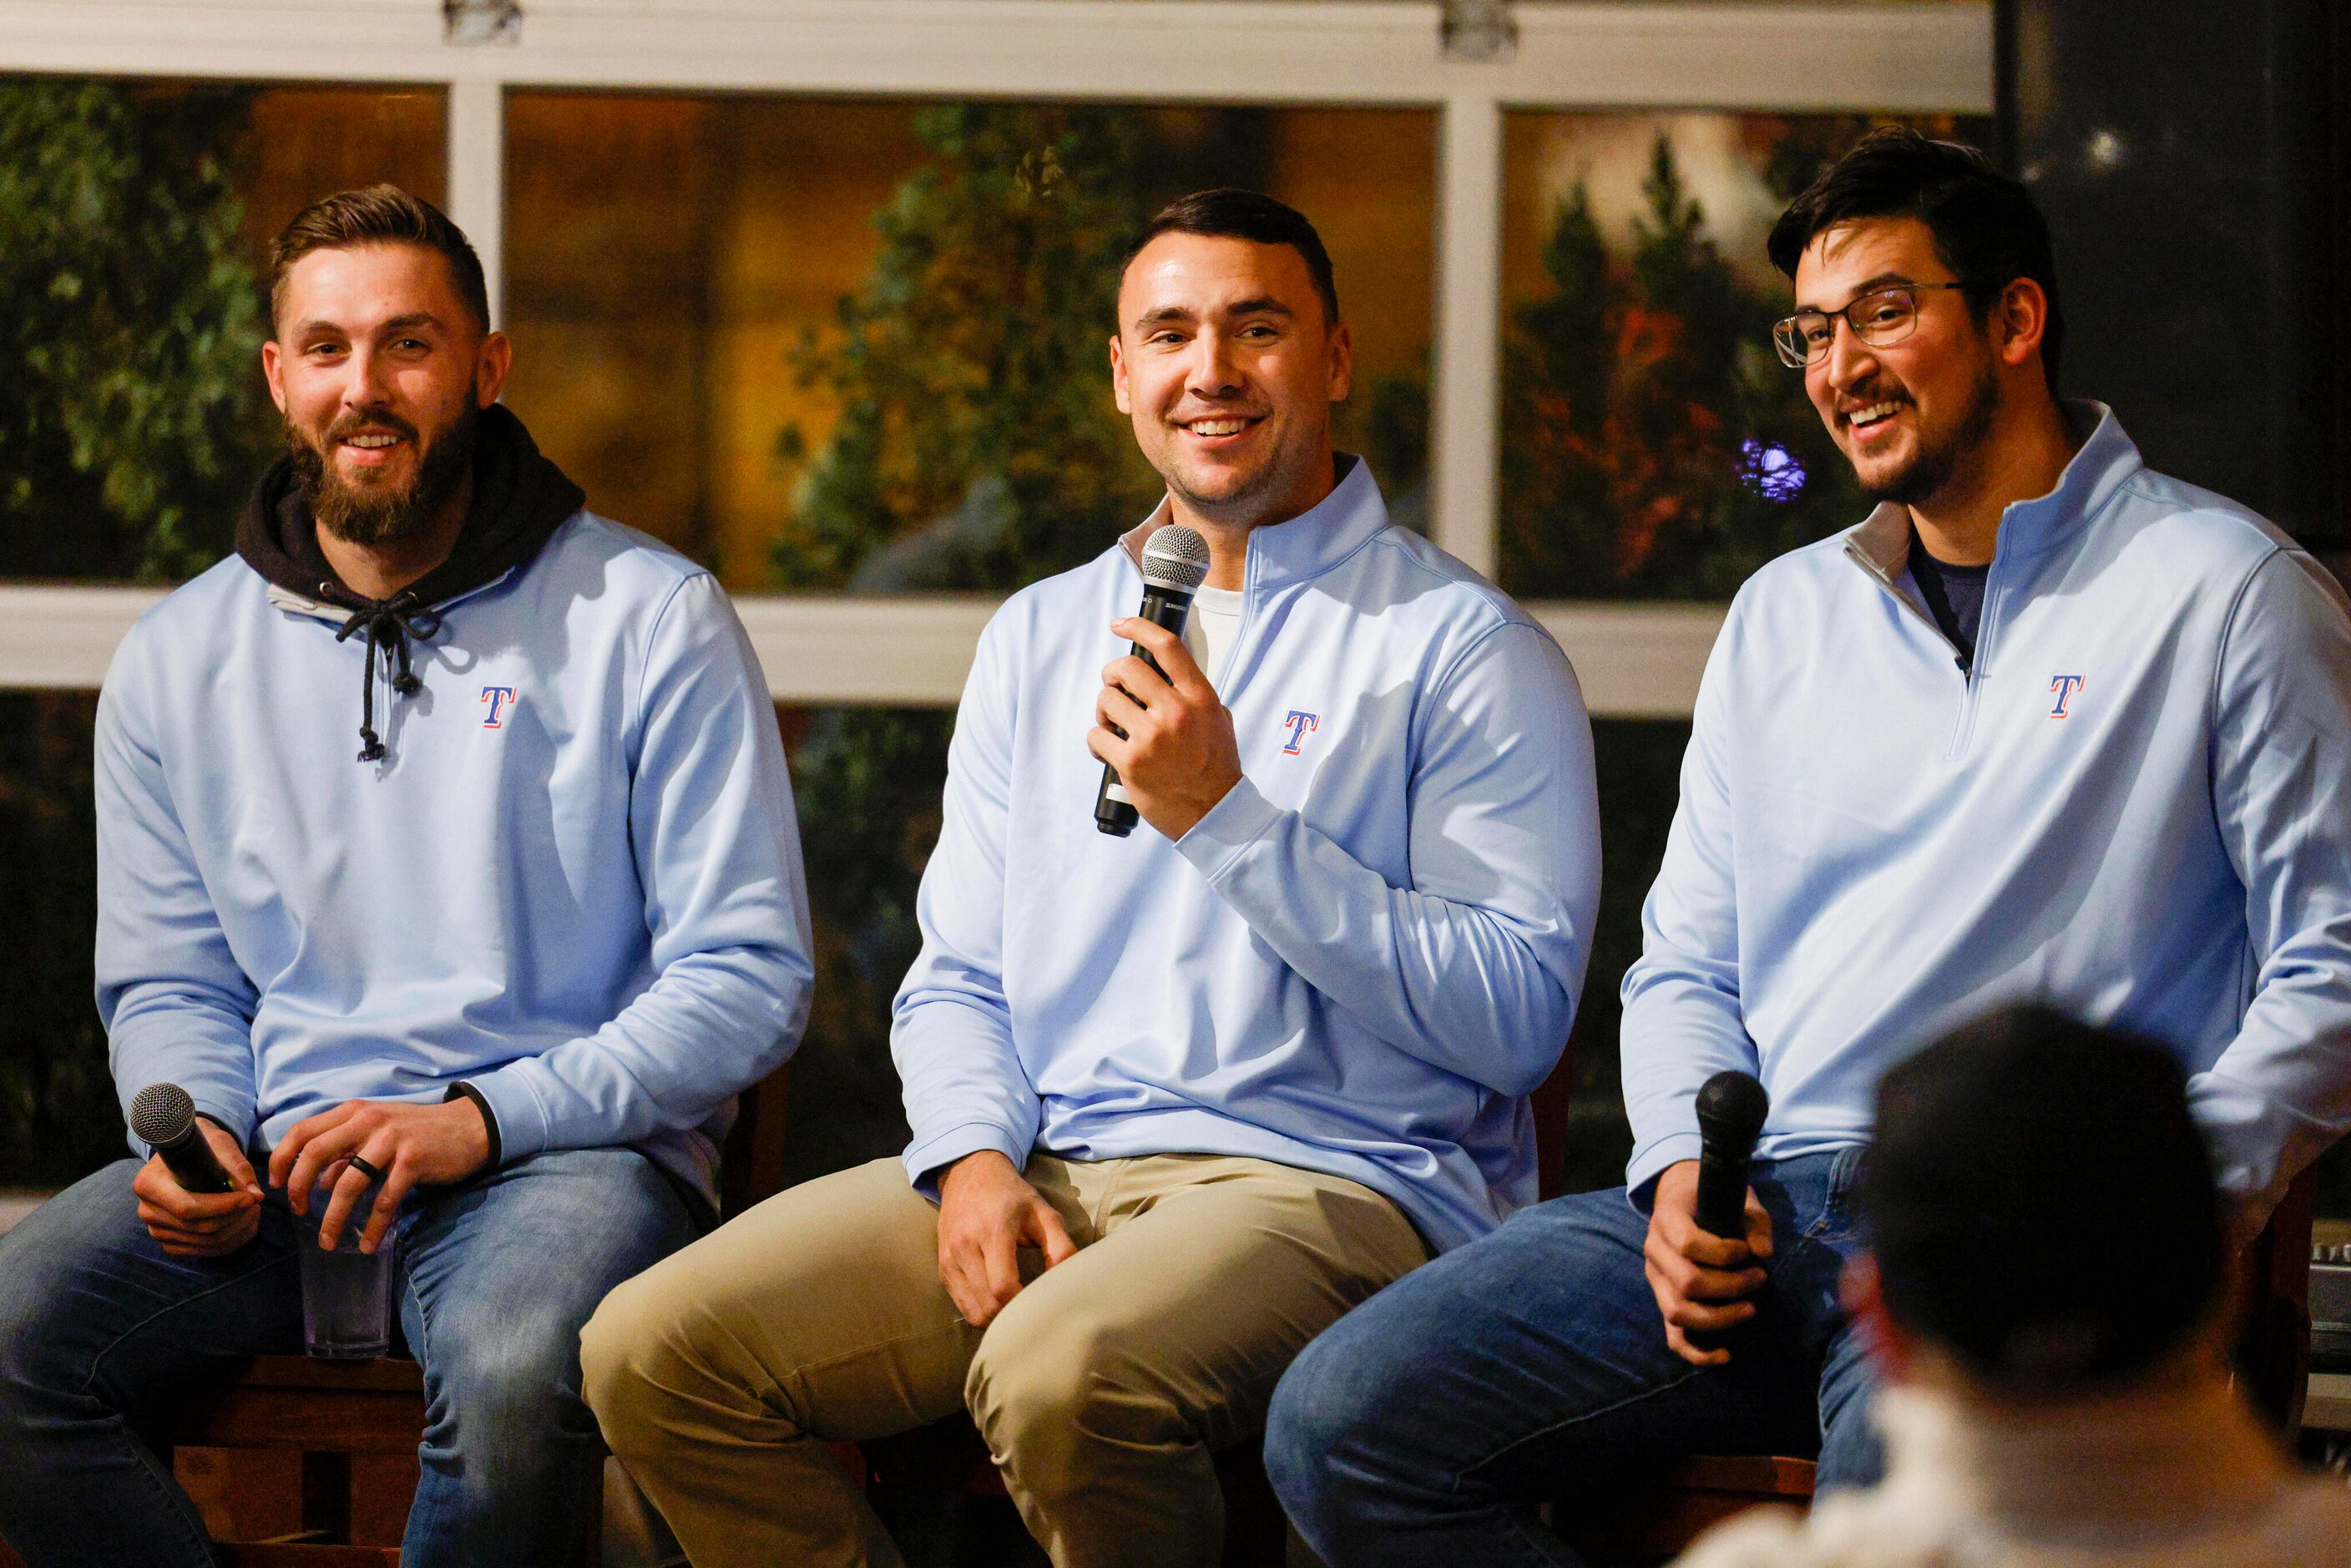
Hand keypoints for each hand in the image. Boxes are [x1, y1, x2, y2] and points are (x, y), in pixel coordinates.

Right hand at [132, 1117, 264, 1257]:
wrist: (185, 1154)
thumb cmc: (202, 1145)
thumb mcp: (220, 1145)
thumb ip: (238, 1169)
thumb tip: (256, 1196)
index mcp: (149, 1183)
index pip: (188, 1207)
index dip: (223, 1207)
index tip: (249, 1198)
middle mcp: (147, 1210)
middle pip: (199, 1227)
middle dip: (235, 1218)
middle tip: (256, 1202)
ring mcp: (156, 1229)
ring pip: (205, 1242)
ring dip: (237, 1229)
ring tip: (253, 1210)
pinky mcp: (169, 1241)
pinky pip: (202, 1250)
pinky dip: (230, 1241)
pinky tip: (244, 1224)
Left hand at [269, 1097, 492, 1254]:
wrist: (468, 1127)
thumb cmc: (418, 1131)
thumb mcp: (378, 1132)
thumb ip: (347, 1151)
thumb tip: (320, 1182)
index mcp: (354, 1111)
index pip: (303, 1131)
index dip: (281, 1159)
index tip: (275, 1185)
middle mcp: (368, 1120)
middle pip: (315, 1153)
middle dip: (298, 1188)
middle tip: (298, 1212)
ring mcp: (391, 1139)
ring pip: (347, 1183)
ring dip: (333, 1218)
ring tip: (327, 1241)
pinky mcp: (413, 1160)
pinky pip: (384, 1199)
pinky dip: (373, 1226)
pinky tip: (367, 1243)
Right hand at [935, 1150, 1075, 1327]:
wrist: (970, 1174)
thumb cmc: (1012, 1195)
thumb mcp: (1043, 1212)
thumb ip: (1060, 1246)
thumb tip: (1063, 1283)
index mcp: (992, 1230)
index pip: (1003, 1286)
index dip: (1023, 1303)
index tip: (1040, 1300)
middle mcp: (964, 1246)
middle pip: (987, 1305)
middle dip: (1012, 1315)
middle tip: (1031, 1307)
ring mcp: (949, 1258)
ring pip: (973, 1312)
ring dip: (996, 1317)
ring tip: (1015, 1306)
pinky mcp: (943, 1267)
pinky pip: (961, 1305)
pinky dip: (981, 1310)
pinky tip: (997, 1298)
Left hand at [1088, 616, 1242, 840]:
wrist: (1214, 812)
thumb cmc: (1216, 766)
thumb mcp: (1218, 719)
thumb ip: (1194, 693)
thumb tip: (1168, 670)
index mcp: (1199, 697)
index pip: (1167, 646)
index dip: (1138, 627)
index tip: (1120, 624)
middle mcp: (1175, 712)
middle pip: (1126, 668)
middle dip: (1112, 674)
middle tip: (1114, 686)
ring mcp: (1152, 737)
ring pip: (1107, 700)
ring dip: (1104, 710)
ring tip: (1114, 724)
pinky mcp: (1131, 761)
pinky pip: (1097, 735)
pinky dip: (1098, 740)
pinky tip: (1108, 749)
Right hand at [1644, 1158, 1772, 1366]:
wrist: (1683, 1199)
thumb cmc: (1713, 1198)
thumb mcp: (1738, 1199)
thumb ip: (1754, 1221)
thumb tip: (1763, 1252)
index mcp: (1666, 1219)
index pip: (1688, 1243)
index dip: (1724, 1253)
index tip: (1748, 1251)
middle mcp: (1654, 1251)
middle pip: (1686, 1283)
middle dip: (1731, 1286)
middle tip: (1761, 1277)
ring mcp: (1655, 1280)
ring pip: (1677, 1312)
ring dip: (1719, 1317)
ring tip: (1751, 1308)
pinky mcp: (1664, 1301)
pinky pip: (1673, 1337)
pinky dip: (1697, 1352)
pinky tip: (1726, 1355)